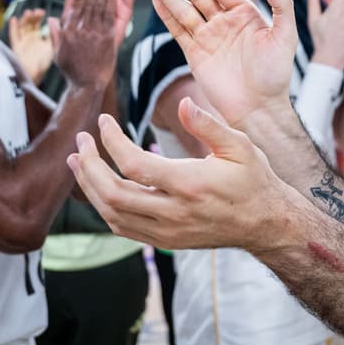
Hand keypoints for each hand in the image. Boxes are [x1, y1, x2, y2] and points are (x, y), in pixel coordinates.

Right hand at [8, 8, 52, 82]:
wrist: (34, 76)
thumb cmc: (44, 64)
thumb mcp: (52, 47)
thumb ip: (54, 35)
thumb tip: (57, 21)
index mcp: (38, 39)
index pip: (37, 25)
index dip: (39, 17)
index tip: (43, 11)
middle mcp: (29, 39)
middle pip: (29, 24)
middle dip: (32, 17)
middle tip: (37, 11)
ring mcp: (22, 42)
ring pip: (22, 28)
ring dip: (24, 19)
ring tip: (28, 12)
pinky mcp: (16, 47)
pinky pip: (13, 36)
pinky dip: (13, 28)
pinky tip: (14, 19)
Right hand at [50, 0, 117, 88]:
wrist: (87, 85)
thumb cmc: (72, 70)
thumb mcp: (58, 53)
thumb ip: (56, 34)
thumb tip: (51, 18)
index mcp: (66, 33)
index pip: (70, 9)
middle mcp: (78, 31)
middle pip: (85, 6)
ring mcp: (93, 34)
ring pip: (97, 9)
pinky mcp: (106, 39)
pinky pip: (108, 18)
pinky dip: (110, 5)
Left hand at [67, 97, 288, 251]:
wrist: (265, 224)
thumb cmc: (253, 180)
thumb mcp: (240, 146)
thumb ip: (209, 125)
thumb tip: (183, 103)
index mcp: (189, 184)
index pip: (133, 164)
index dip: (111, 141)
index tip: (104, 121)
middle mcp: (174, 212)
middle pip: (112, 193)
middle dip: (89, 166)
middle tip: (81, 142)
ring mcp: (167, 231)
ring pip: (112, 214)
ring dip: (89, 188)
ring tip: (78, 163)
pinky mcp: (166, 241)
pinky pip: (123, 228)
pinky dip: (104, 207)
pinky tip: (99, 188)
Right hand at [144, 0, 296, 127]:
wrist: (258, 107)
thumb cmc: (275, 73)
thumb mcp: (286, 36)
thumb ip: (282, 6)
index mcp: (245, 13)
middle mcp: (224, 22)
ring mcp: (208, 37)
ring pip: (183, 9)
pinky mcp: (195, 54)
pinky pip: (178, 30)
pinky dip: (166, 16)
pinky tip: (156, 1)